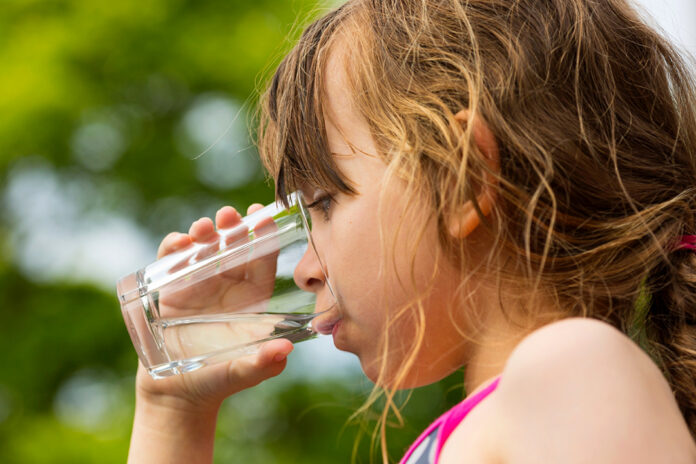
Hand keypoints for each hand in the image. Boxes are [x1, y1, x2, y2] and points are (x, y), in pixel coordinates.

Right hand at [134, 204, 292, 412]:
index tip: (261, 215)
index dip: (263, 236)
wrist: (177, 394)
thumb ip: (263, 363)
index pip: (262, 260)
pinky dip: (173, 248)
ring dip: (203, 233)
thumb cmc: (219, 381)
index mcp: (252, 298)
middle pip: (233, 247)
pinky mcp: (170, 290)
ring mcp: (198, 285)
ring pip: (203, 248)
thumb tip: (285, 350)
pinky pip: (172, 261)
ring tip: (203, 227)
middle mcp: (227, 286)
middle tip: (229, 214)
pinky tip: (178, 243)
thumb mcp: (243, 372)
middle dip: (232, 227)